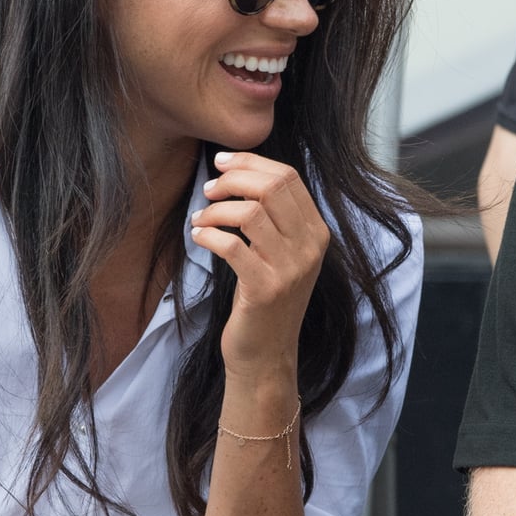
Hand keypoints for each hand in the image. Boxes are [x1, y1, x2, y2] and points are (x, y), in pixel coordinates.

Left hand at [190, 151, 331, 377]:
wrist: (266, 353)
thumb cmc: (265, 298)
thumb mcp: (281, 254)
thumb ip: (273, 217)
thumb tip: (238, 171)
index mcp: (317, 233)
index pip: (288, 177)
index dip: (251, 162)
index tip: (221, 163)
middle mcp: (309, 248)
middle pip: (271, 188)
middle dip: (232, 180)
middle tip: (208, 190)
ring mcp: (290, 269)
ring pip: (249, 213)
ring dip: (215, 210)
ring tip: (200, 219)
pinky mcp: (265, 289)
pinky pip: (231, 245)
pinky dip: (208, 235)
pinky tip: (198, 237)